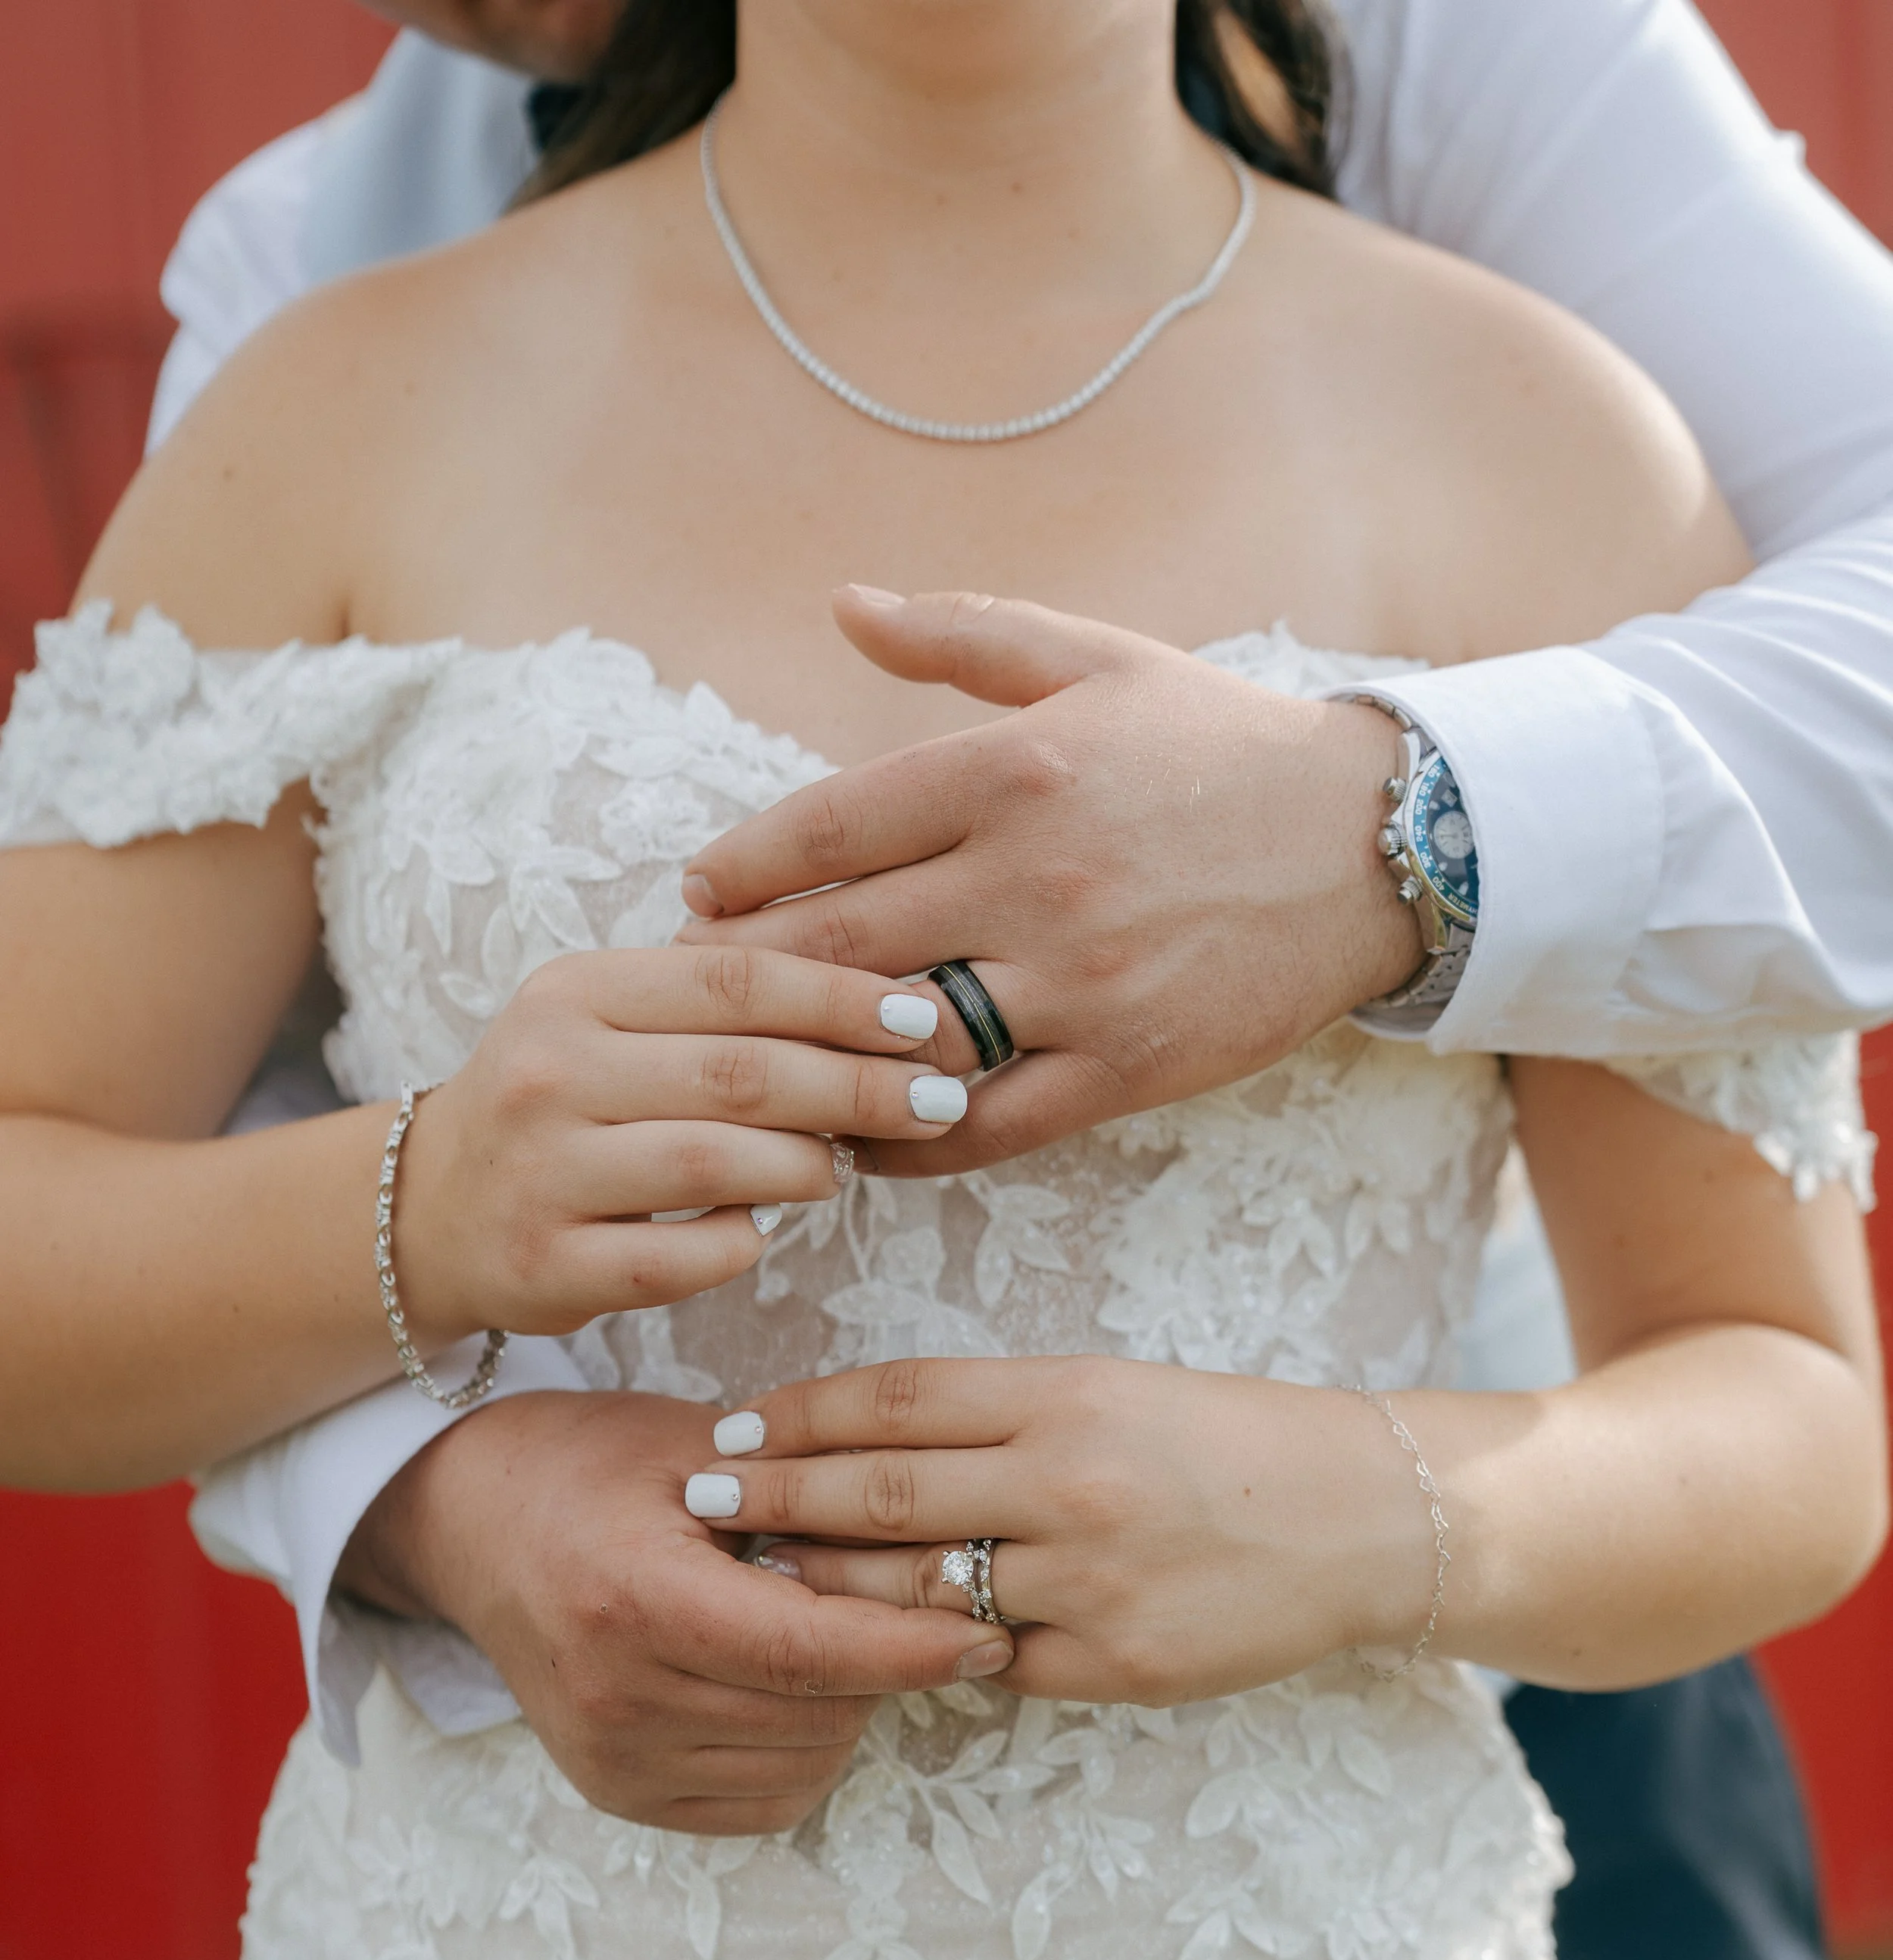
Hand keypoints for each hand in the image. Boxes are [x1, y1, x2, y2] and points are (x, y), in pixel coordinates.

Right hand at [337, 1389, 1015, 1831]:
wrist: (468, 1523)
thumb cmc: (587, 1465)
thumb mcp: (694, 1446)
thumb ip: (805, 1493)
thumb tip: (936, 1531)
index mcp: (635, 1600)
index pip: (811, 1651)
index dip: (913, 1646)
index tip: (988, 1631)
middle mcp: (617, 1697)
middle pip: (818, 1710)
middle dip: (882, 1660)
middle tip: (898, 1600)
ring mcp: (613, 1759)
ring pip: (805, 1759)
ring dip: (845, 1704)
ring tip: (822, 1629)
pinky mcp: (619, 1794)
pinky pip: (766, 1799)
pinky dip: (804, 1748)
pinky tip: (787, 1684)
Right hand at [392, 940, 970, 1340]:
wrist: (428, 1210)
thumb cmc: (563, 1109)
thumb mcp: (613, 1026)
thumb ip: (718, 1012)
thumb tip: (879, 1009)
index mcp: (575, 992)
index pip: (734, 980)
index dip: (840, 998)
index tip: (923, 1019)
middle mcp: (549, 1072)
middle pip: (739, 1073)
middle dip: (856, 1088)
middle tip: (936, 1102)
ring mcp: (542, 1172)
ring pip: (712, 1164)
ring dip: (803, 1168)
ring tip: (840, 1169)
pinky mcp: (543, 1264)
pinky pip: (674, 1259)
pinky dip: (736, 1246)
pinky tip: (758, 1234)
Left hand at [676, 589, 1422, 1174]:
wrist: (1373, 845)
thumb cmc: (1220, 745)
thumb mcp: (1097, 659)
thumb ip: (960, 635)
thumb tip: (841, 605)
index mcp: (1015, 768)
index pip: (828, 830)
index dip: (742, 869)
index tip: (697, 895)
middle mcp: (1036, 878)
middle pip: (840, 944)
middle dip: (752, 971)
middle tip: (701, 990)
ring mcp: (1080, 982)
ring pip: (902, 1040)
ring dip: (820, 1061)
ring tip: (768, 1067)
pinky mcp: (1124, 1065)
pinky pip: (985, 1124)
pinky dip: (911, 1138)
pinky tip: (867, 1134)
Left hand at [679, 1357, 1437, 1705]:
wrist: (1363, 1521)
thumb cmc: (1227, 1443)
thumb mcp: (1114, 1393)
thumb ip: (998, 1418)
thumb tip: (867, 1444)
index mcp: (1065, 1398)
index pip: (895, 1401)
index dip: (800, 1416)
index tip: (733, 1427)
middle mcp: (1068, 1485)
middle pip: (881, 1495)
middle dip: (774, 1499)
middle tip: (698, 1500)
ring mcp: (1089, 1582)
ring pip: (915, 1592)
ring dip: (824, 1586)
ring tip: (759, 1576)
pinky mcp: (1113, 1665)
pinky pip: (989, 1665)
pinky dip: (928, 1653)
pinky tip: (875, 1646)